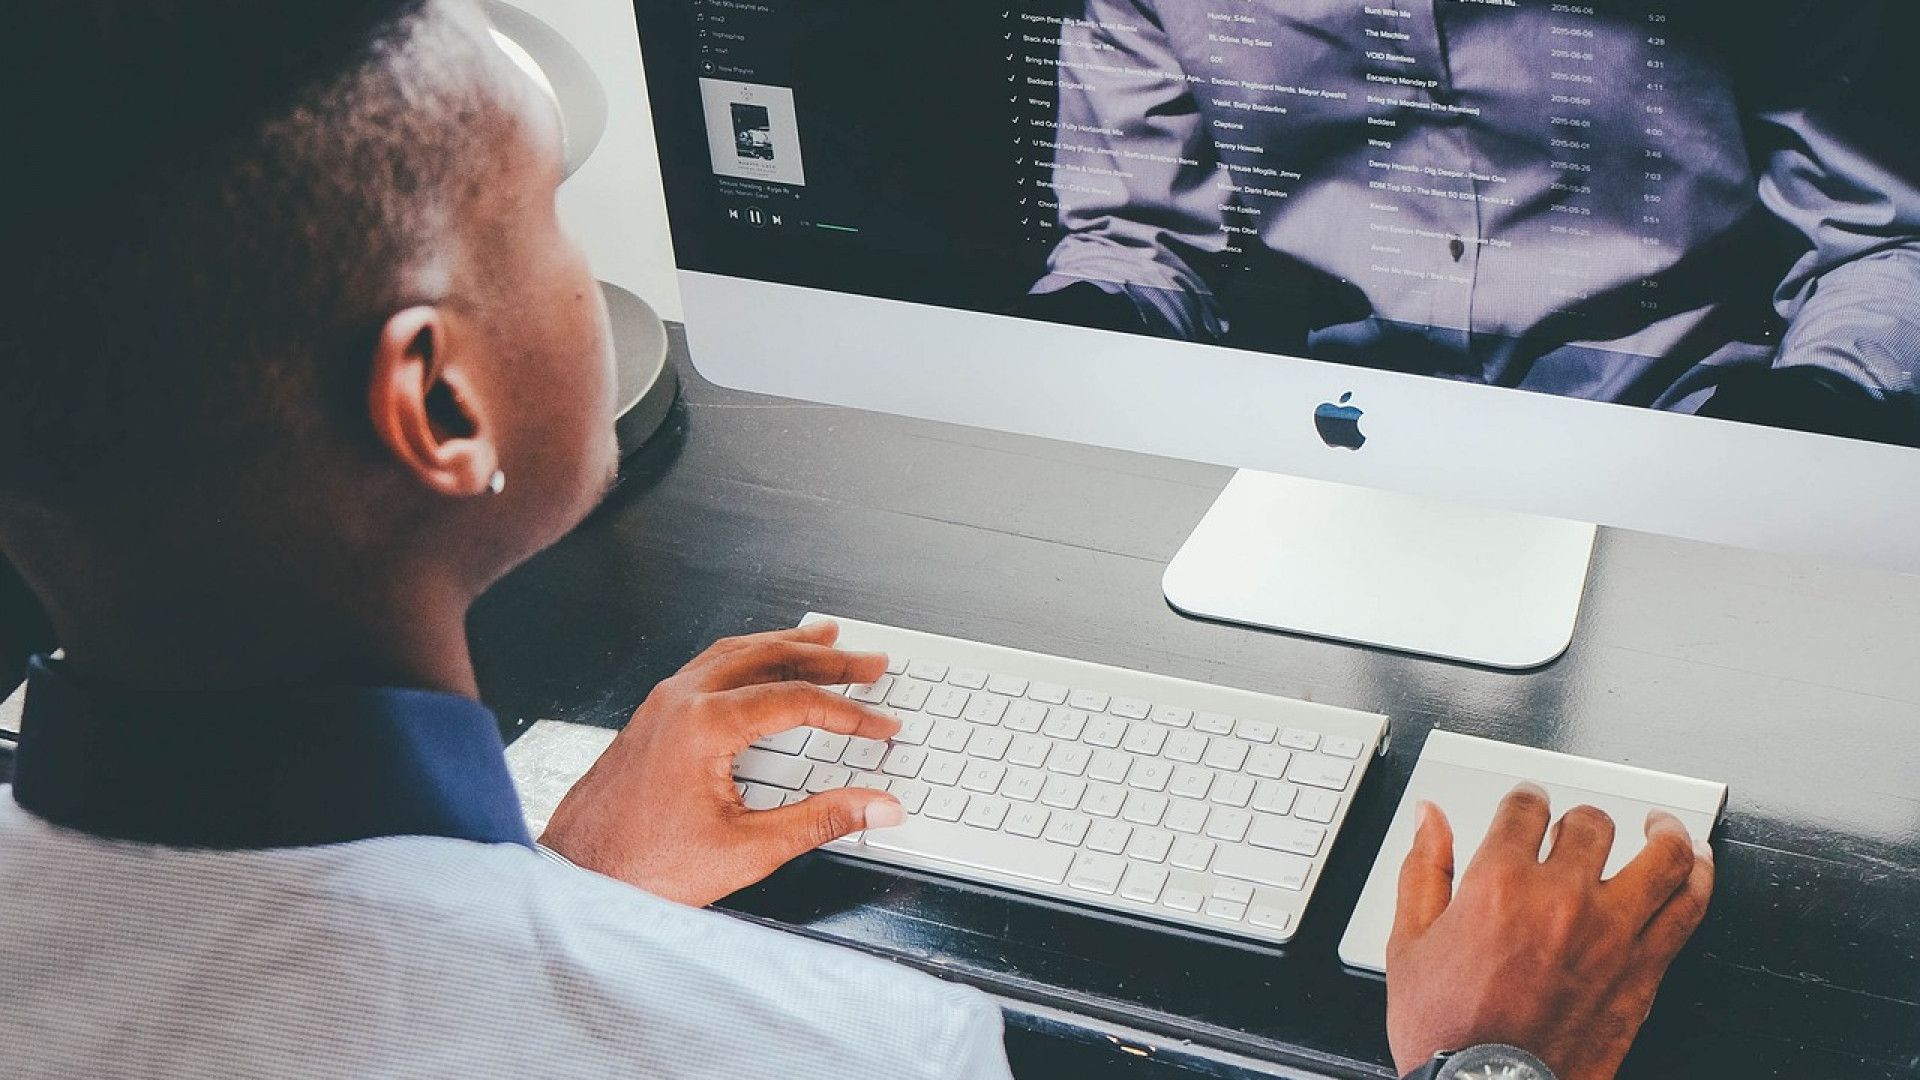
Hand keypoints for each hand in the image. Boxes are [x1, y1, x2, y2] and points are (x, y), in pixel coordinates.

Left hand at [538, 621, 904, 906]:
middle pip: (770, 659)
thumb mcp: (749, 850)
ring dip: (787, 646)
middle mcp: (681, 699)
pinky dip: (749, 656)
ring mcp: (663, 701)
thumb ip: (821, 820)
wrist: (577, 876)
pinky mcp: (653, 714)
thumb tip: (878, 807)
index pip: (796, 701)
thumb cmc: (644, 866)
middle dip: (828, 659)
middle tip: (871, 661)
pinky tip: (761, 662)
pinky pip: (710, 665)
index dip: (849, 712)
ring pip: (737, 652)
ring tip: (825, 638)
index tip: (882, 726)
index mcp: (704, 725)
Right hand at [1386, 784, 1714, 1079]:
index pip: (1525, 809)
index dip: (1527, 798)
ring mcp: (1612, 932)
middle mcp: (1562, 899)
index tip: (1529, 804)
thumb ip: (1422, 871)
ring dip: (1665, 832)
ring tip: (1663, 826)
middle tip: (1579, 829)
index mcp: (1499, 884)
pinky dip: (1700, 877)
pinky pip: (1688, 908)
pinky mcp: (1644, 969)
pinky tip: (1697, 868)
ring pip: (1662, 856)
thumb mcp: (1409, 944)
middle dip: (1582, 818)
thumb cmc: (1448, 1030)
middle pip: (1592, 824)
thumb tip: (1428, 820)